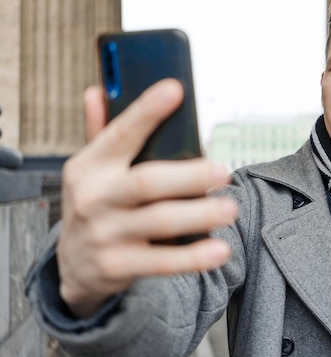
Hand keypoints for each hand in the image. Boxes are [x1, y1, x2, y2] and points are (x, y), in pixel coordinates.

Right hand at [57, 79, 237, 317]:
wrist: (74, 266)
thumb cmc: (96, 204)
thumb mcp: (91, 169)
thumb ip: (101, 132)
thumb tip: (97, 90)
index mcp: (90, 166)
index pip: (120, 133)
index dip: (147, 111)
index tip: (175, 90)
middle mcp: (94, 198)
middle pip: (147, 182)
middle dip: (189, 176)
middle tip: (223, 171)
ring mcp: (105, 234)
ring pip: (160, 221)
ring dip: (200, 215)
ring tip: (230, 208)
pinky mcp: (117, 265)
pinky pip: (161, 262)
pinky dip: (193, 257)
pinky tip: (219, 249)